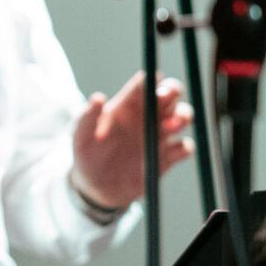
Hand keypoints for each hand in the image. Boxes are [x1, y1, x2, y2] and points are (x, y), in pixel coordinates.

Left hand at [70, 71, 193, 211]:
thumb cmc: (87, 152)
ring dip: (183, 116)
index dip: (151, 79)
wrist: (95, 186)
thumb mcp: (81, 134)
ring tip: (170, 125)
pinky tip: (174, 152)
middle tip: (166, 97)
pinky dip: (185, 147)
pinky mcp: (167, 157)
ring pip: (182, 116)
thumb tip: (97, 99)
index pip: (144, 84)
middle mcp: (147, 115)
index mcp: (127, 104)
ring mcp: (159, 135)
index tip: (152, 82)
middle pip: (170, 94)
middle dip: (173, 90)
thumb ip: (88, 117)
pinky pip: (184, 147)